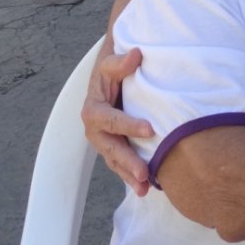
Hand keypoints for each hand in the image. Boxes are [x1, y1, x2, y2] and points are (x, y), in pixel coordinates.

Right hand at [81, 47, 152, 195]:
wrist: (109, 76)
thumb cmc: (113, 69)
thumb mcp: (112, 63)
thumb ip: (121, 62)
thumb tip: (136, 55)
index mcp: (93, 109)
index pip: (111, 119)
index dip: (129, 125)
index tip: (151, 129)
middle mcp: (95, 129)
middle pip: (111, 148)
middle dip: (127, 161)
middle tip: (145, 172)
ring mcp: (104, 141)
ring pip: (115, 161)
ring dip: (128, 176)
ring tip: (144, 188)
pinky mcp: (113, 147)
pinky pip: (120, 164)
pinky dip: (130, 176)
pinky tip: (145, 189)